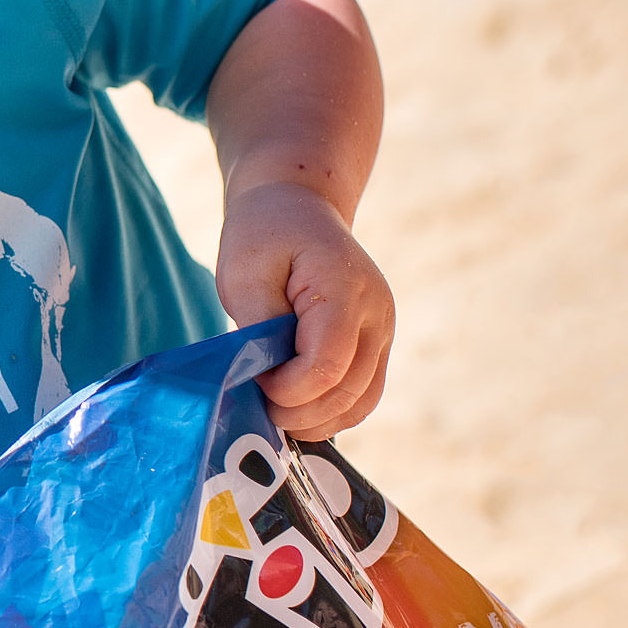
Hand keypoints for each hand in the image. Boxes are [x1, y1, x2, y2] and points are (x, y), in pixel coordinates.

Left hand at [214, 180, 393, 440]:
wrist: (297, 207)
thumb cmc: (264, 236)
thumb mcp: (244, 272)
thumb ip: (258, 327)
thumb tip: (263, 379)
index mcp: (345, 290)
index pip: (325, 365)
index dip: (286, 389)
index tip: (253, 379)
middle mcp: (376, 315)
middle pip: (346, 391)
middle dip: (298, 412)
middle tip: (257, 405)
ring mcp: (383, 332)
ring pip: (360, 402)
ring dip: (316, 420)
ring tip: (274, 411)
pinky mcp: (377, 345)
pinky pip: (362, 395)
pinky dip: (331, 412)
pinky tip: (296, 408)